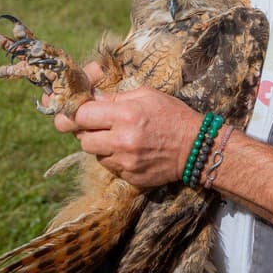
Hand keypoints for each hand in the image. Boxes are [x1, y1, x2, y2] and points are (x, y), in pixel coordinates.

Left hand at [55, 86, 201, 187]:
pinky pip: (110, 167)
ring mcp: (126, 162)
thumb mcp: (147, 95)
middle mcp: (123, 140)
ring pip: (95, 155)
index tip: (76, 113)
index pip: (82, 115)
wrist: (196, 146)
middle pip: (83, 139)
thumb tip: (91, 98)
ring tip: (118, 138)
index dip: (76, 113)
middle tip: (98, 126)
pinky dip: (114, 159)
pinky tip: (130, 151)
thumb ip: (116, 97)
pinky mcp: (131, 177)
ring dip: (101, 146)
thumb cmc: (172, 115)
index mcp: (125, 115)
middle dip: (87, 132)